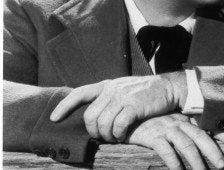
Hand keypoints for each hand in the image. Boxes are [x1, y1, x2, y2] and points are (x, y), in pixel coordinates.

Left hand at [50, 73, 186, 141]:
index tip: (54, 118)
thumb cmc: (146, 92)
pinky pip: (118, 125)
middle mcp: (112, 90)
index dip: (65, 106)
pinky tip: (123, 136)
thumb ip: (109, 97)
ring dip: (107, 136)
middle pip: (90, 116)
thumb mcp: (124, 88)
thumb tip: (95, 114)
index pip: (80, 93)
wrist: (168, 88)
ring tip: (115, 138)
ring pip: (103, 123)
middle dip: (94, 131)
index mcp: (108, 85)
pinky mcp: (134, 106)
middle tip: (104, 136)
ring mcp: (123, 97)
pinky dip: (118, 135)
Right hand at [126, 113, 223, 169]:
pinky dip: (174, 162)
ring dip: (196, 160)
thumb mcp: (174, 127)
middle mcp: (178, 122)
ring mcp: (166, 128)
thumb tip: (216, 141)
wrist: (128, 120)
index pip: (206, 128)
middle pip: (200, 136)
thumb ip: (193, 133)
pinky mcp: (152, 136)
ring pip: (185, 145)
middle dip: (212, 151)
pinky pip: (166, 150)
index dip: (221, 133)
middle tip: (222, 165)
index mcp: (185, 120)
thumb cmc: (154, 125)